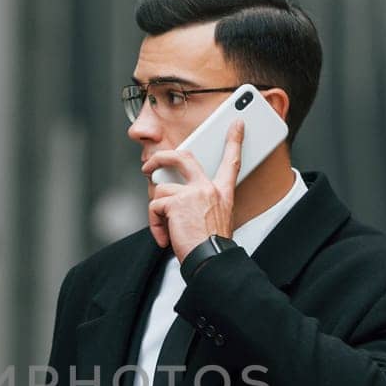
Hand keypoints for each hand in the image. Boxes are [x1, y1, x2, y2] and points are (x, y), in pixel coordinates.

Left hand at [142, 118, 241, 262]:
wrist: (211, 260)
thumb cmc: (212, 246)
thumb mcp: (218, 220)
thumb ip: (202, 204)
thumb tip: (175, 199)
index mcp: (223, 192)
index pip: (231, 161)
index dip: (234, 141)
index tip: (236, 125)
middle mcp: (209, 188)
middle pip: (183, 157)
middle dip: (162, 157)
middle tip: (150, 165)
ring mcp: (192, 193)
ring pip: (161, 189)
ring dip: (158, 211)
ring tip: (167, 229)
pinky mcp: (176, 202)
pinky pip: (155, 206)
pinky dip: (155, 224)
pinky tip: (164, 237)